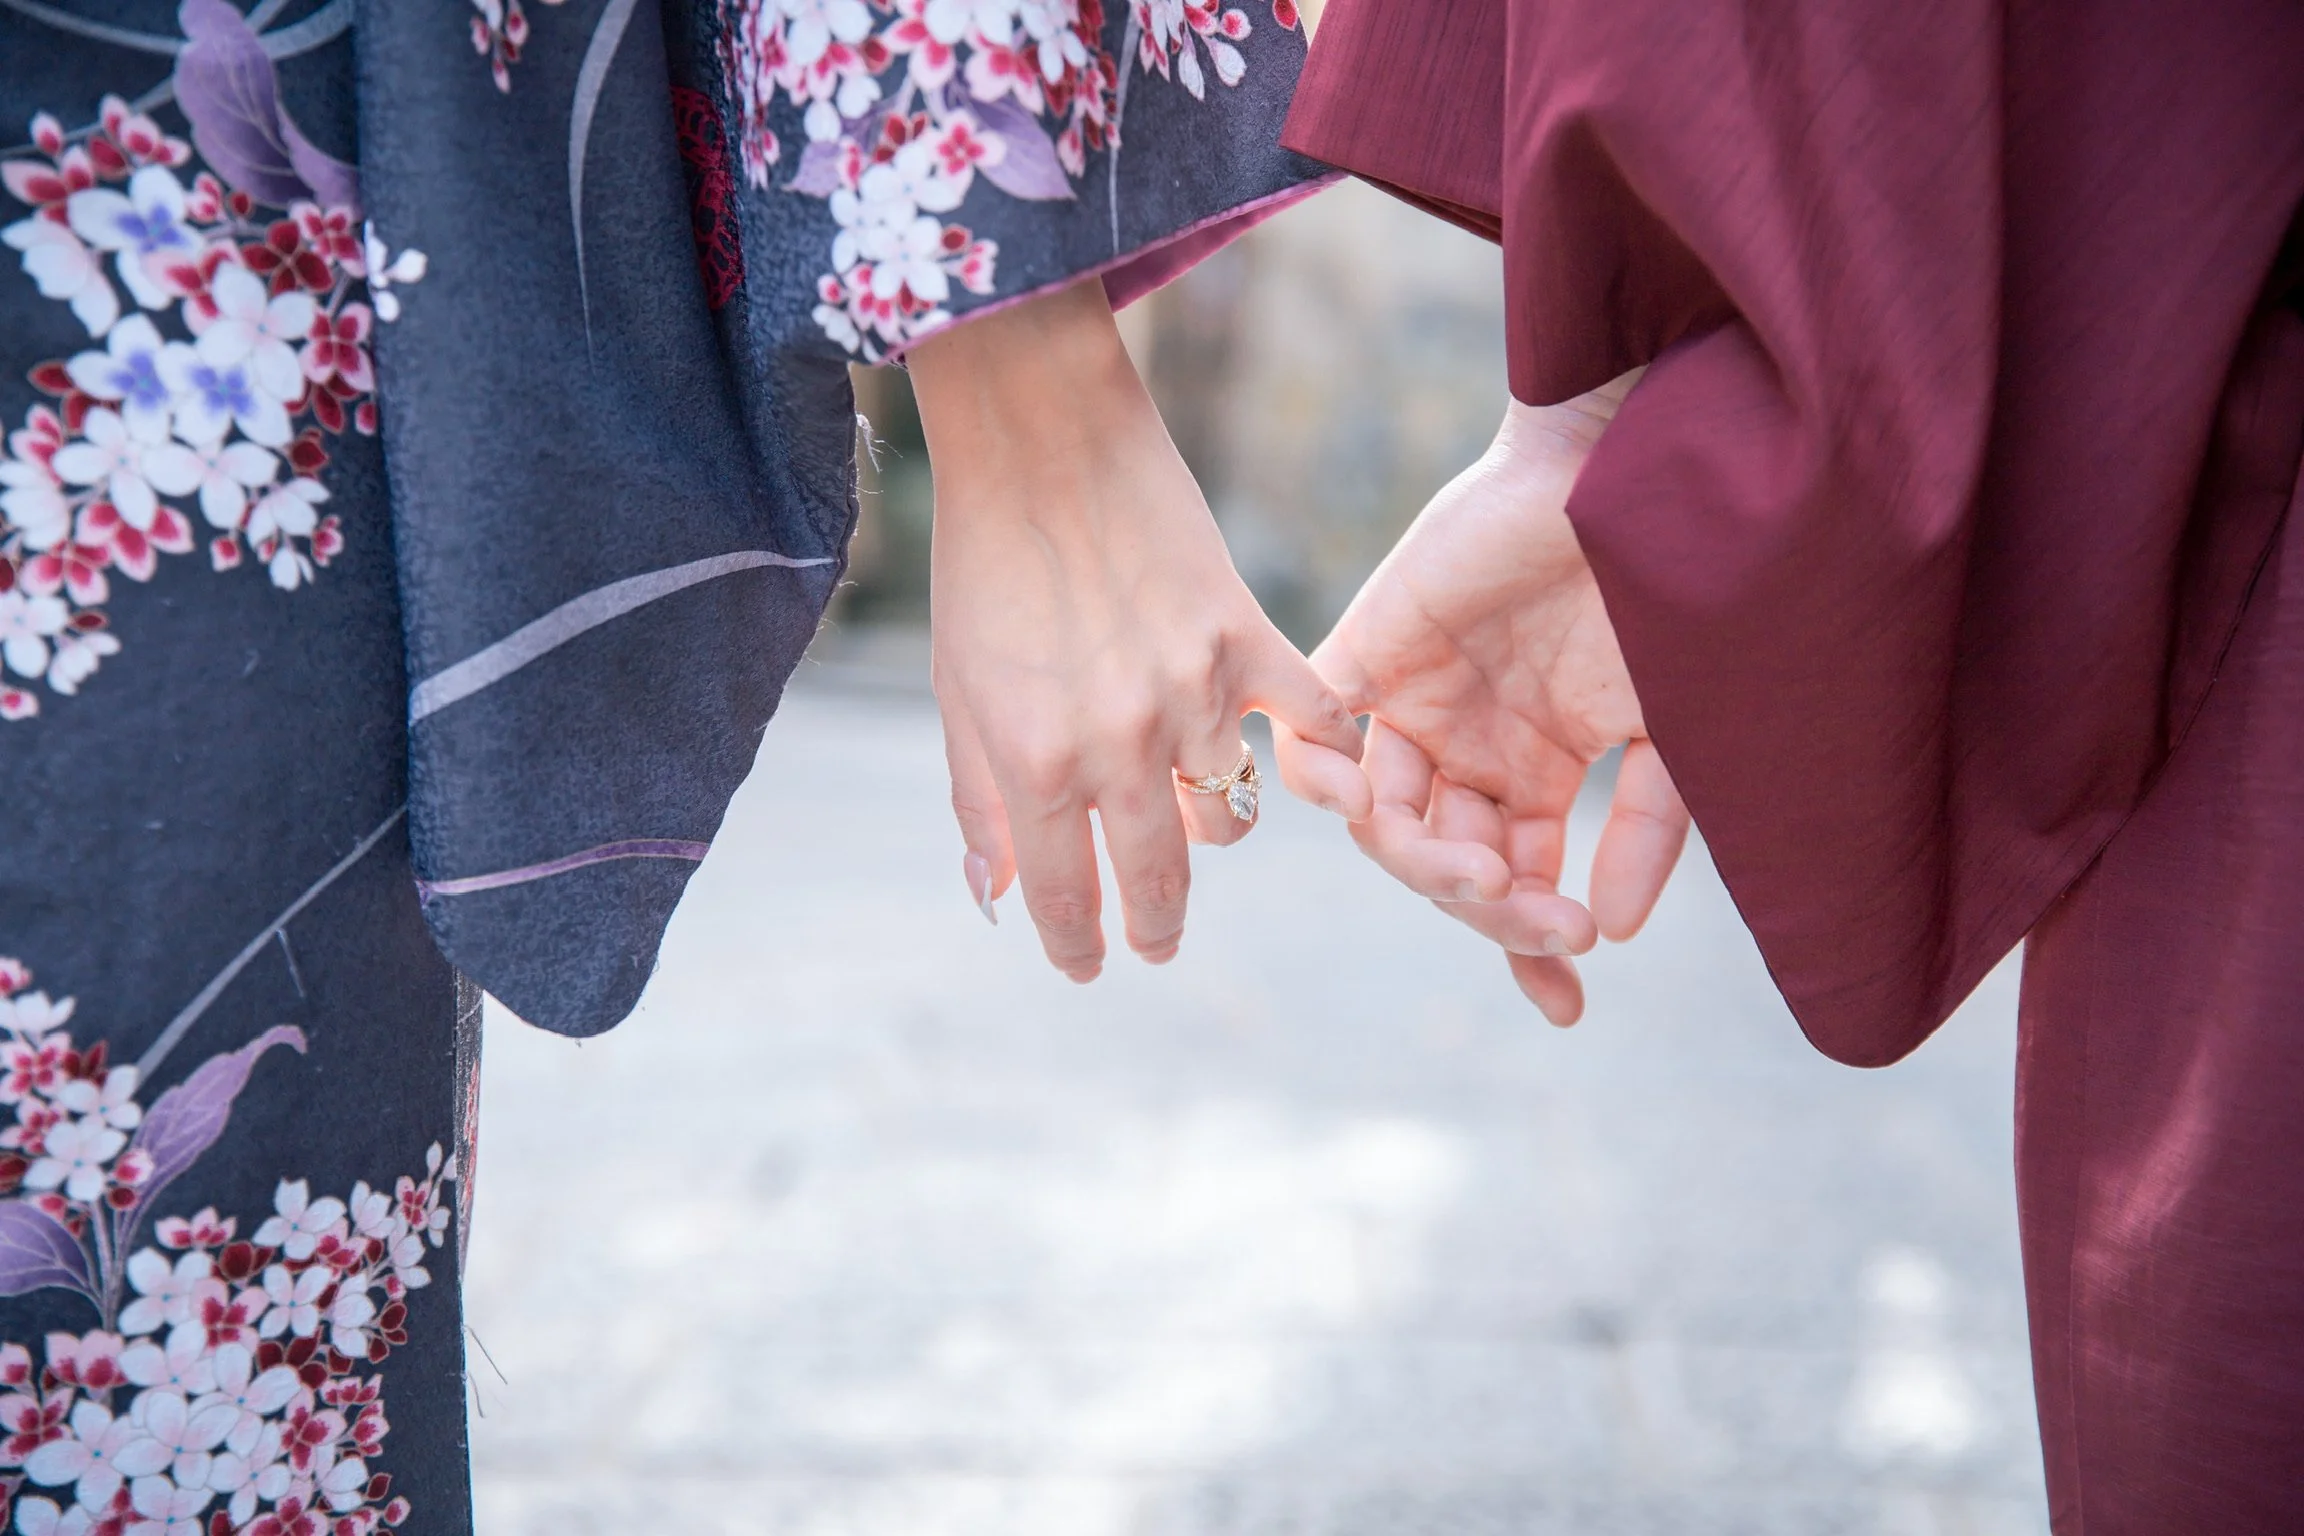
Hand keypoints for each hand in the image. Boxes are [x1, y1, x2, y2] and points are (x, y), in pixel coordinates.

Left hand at [909, 279, 1369, 981]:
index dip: (1075, 947)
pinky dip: (1319, 757)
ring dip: (1210, 829)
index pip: (1064, 898)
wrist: (1040, 439)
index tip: (1086, 966)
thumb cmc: (983, 566)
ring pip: (1231, 816)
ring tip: (1189, 812)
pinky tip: (1309, 768)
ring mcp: (1193, 693)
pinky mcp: (1249, 639)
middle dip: (1155, 927)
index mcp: (1032, 761)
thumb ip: (977, 802)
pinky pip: (1312, 728)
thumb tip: (995, 898)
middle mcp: (1117, 742)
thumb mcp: (957, 693)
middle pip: (1157, 880)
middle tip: (1155, 943)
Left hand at [1272, 375, 1689, 1023]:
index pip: (1519, 885)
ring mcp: (1415, 704)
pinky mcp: (1367, 650)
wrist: (1627, 464)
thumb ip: (1648, 827)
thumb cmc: (1667, 586)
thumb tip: (1618, 930)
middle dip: (1488, 907)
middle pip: (1448, 866)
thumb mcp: (1674, 726)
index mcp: (1539, 773)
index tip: (1567, 1005)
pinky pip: (1318, 730)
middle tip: (1536, 915)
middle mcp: (1470, 751)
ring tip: (1474, 869)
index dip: (1534, 946)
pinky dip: (1321, 774)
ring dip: (1421, 860)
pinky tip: (1362, 802)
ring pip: (1386, 821)